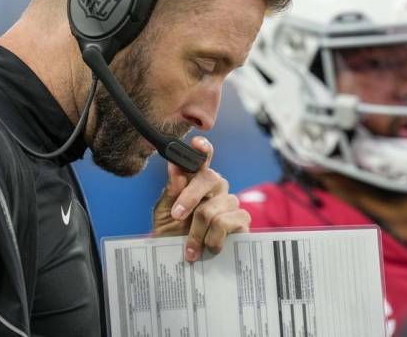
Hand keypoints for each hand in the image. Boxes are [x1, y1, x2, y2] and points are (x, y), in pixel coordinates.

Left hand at [151, 136, 250, 261]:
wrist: (182, 263)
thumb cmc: (172, 234)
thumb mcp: (165, 213)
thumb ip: (171, 191)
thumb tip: (176, 170)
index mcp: (196, 180)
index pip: (203, 158)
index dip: (203, 149)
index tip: (197, 144)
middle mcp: (216, 188)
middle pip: (209, 177)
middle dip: (189, 198)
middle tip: (177, 217)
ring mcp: (230, 203)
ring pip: (212, 207)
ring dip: (197, 231)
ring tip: (190, 247)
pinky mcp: (242, 221)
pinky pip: (226, 221)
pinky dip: (213, 238)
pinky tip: (210, 248)